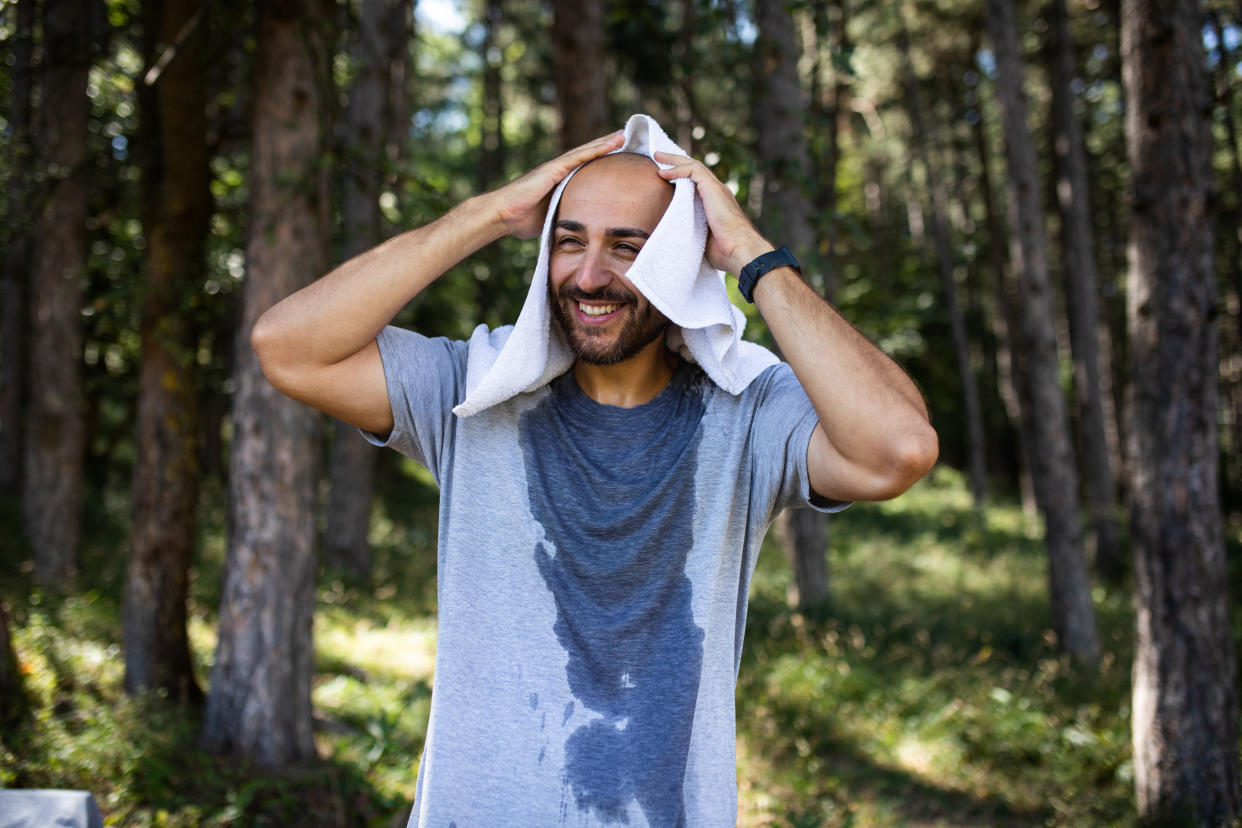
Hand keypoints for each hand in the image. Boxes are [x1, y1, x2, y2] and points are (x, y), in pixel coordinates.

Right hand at [487, 131, 626, 238]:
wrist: (503, 214)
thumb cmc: (520, 220)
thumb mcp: (549, 218)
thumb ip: (561, 216)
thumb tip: (572, 230)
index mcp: (557, 182)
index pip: (582, 168)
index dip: (597, 160)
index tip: (614, 156)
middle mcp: (557, 171)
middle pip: (585, 156)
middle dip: (604, 147)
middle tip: (623, 138)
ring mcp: (555, 168)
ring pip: (585, 152)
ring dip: (604, 143)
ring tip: (622, 136)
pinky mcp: (553, 169)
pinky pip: (579, 157)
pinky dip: (596, 149)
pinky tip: (610, 143)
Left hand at [653, 151, 773, 272]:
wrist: (738, 250)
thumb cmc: (722, 252)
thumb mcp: (700, 237)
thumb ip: (690, 229)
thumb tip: (673, 236)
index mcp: (714, 203)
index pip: (696, 182)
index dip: (680, 176)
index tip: (663, 175)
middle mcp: (716, 192)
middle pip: (694, 170)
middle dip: (675, 162)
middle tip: (658, 157)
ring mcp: (716, 189)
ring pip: (693, 165)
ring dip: (674, 160)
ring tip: (657, 156)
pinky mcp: (713, 189)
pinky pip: (693, 171)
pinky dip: (677, 169)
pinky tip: (663, 172)